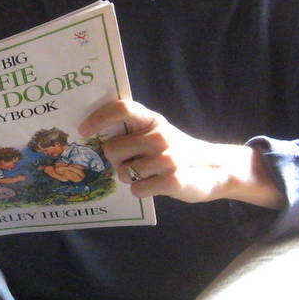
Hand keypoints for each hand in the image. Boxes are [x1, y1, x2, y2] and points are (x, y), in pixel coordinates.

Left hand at [79, 101, 282, 207]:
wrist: (214, 170)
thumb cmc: (174, 151)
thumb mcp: (156, 132)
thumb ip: (132, 130)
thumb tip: (91, 133)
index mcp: (152, 120)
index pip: (122, 108)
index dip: (98, 118)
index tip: (83, 130)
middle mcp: (160, 136)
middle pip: (113, 148)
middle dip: (115, 160)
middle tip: (129, 162)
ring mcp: (168, 158)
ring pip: (123, 172)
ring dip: (129, 177)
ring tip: (146, 174)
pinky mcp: (174, 180)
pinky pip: (137, 189)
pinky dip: (140, 191)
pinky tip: (153, 185)